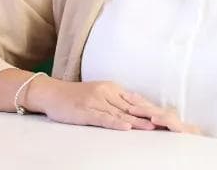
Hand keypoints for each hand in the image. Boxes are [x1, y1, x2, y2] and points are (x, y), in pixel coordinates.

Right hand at [27, 78, 157, 130]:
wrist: (52, 93)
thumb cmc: (76, 96)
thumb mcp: (98, 93)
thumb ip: (115, 100)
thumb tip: (135, 107)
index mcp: (112, 88)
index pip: (135, 100)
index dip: (150, 109)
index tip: (165, 116)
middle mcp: (106, 92)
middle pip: (131, 106)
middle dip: (148, 116)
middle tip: (164, 123)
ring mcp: (96, 101)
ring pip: (120, 113)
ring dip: (137, 122)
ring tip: (152, 128)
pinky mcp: (86, 111)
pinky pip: (103, 118)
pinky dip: (115, 123)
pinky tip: (126, 128)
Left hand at [122, 92, 200, 134]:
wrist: (202, 149)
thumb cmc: (185, 140)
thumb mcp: (168, 132)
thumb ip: (158, 125)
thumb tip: (145, 122)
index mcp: (165, 118)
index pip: (150, 107)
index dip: (138, 100)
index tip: (126, 94)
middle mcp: (170, 118)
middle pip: (151, 107)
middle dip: (137, 101)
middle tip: (124, 96)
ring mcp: (176, 123)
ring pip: (158, 114)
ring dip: (145, 110)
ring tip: (132, 109)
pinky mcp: (183, 130)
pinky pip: (170, 124)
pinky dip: (162, 120)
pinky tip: (153, 119)